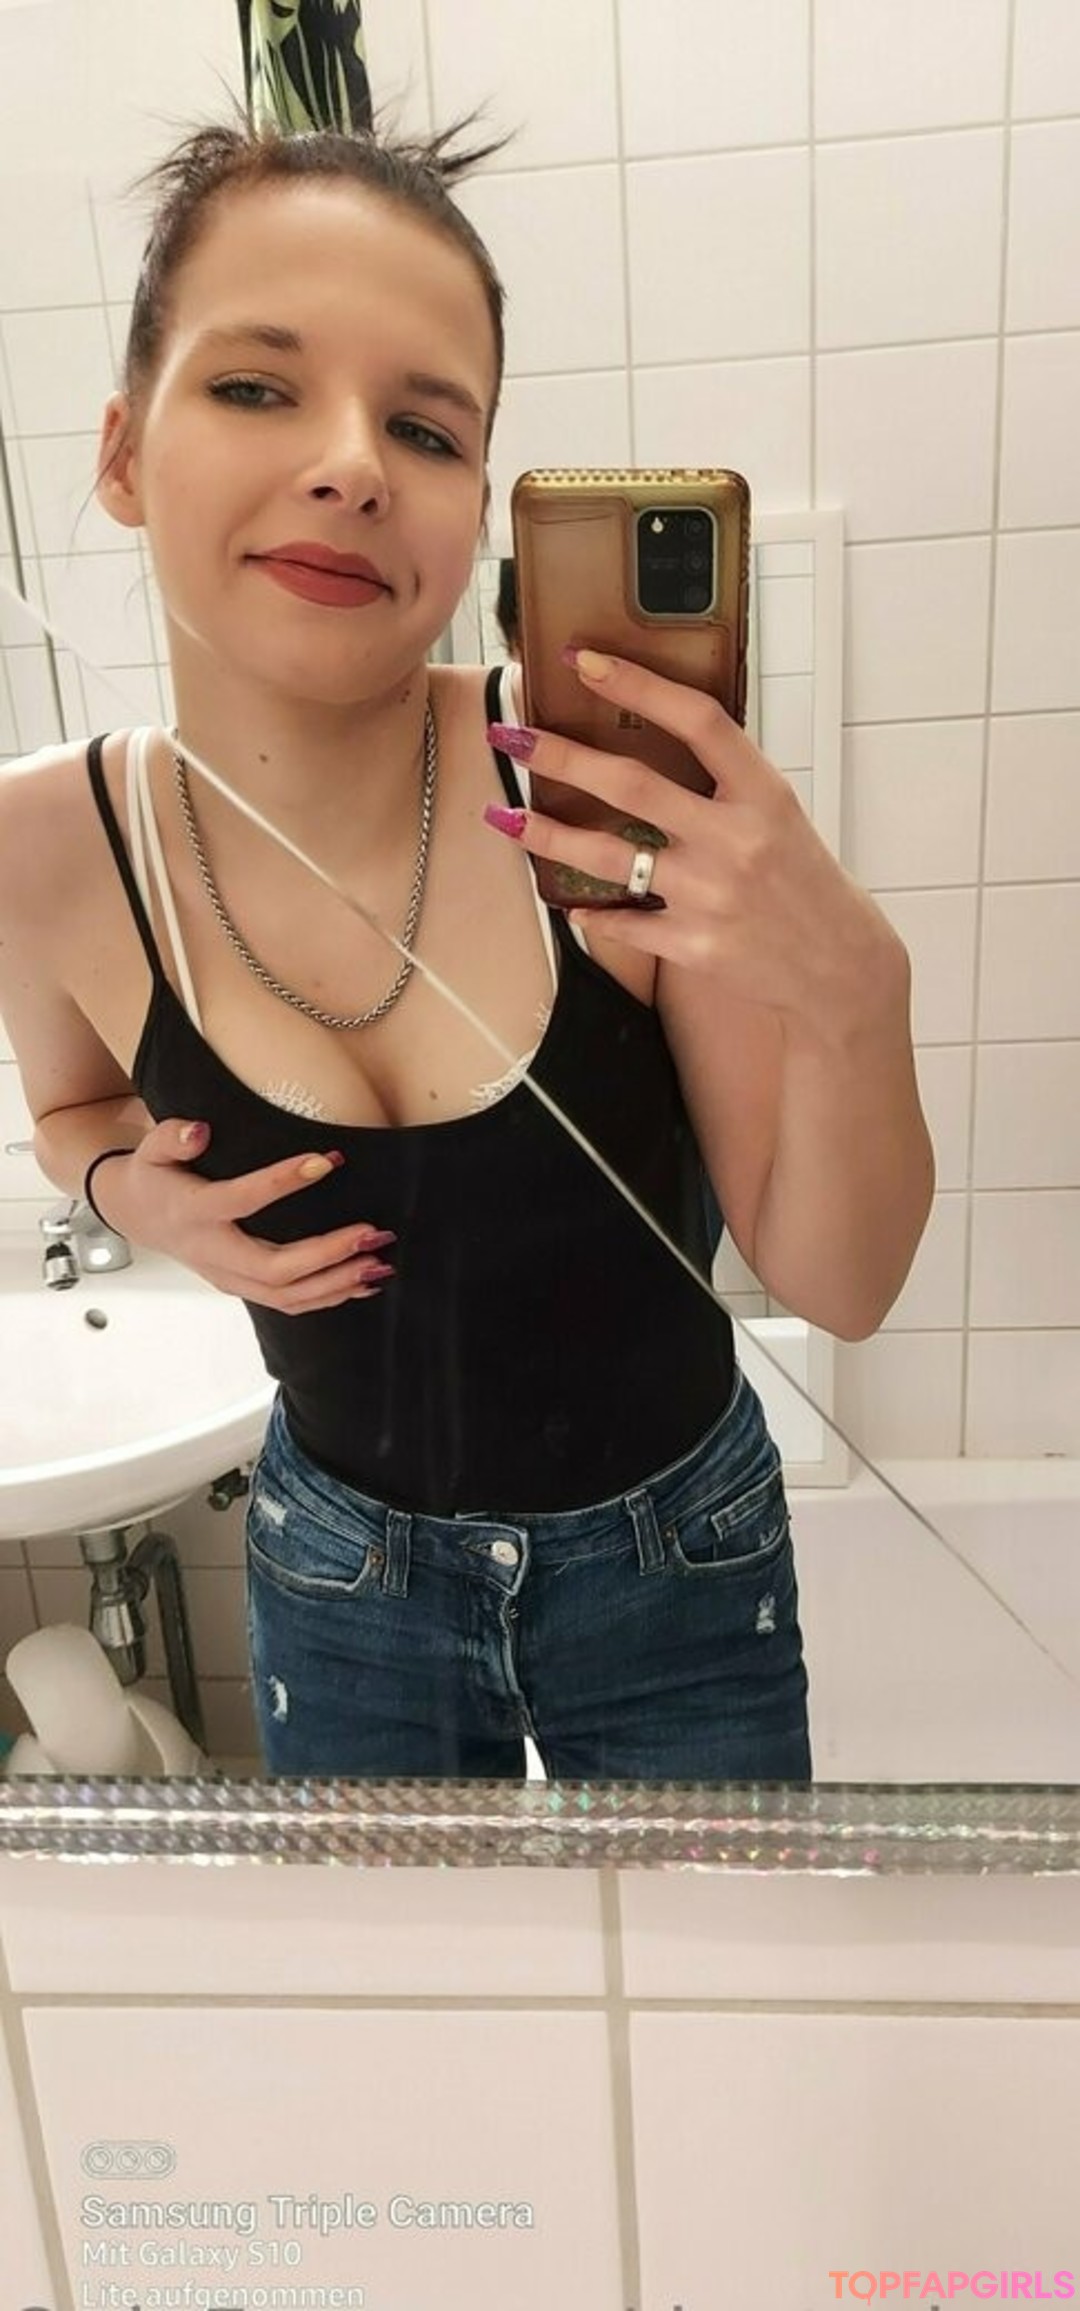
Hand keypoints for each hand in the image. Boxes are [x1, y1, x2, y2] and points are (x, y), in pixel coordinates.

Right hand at [89, 1119, 394, 1311]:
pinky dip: (329, 1297)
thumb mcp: (153, 1148)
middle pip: (273, 1268)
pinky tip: (364, 1284)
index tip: (327, 1161)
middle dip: (327, 1255)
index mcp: (194, 1211)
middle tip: (372, 1232)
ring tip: (380, 1263)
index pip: (240, 1200)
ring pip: (286, 1296)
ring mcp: (228, 1277)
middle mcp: (213, 1252)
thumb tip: (201, 1131)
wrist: (139, 1215)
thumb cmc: (156, 1176)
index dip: (282, 1182)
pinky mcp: (241, 1287)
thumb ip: (173, 1136)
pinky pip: (288, 1302)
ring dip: (337, 1283)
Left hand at [487, 647, 899, 1035]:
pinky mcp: (694, 947)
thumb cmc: (803, 882)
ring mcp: (712, 896)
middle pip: (632, 786)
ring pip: (608, 857)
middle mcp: (736, 840)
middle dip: (561, 756)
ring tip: (504, 817)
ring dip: (547, 833)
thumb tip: (651, 738)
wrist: (840, 967)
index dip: (638, 686)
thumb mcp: (780, 815)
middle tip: (512, 734)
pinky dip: (593, 912)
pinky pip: (624, 923)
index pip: (697, 721)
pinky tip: (569, 902)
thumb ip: (725, 783)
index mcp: (764, 794)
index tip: (584, 661)